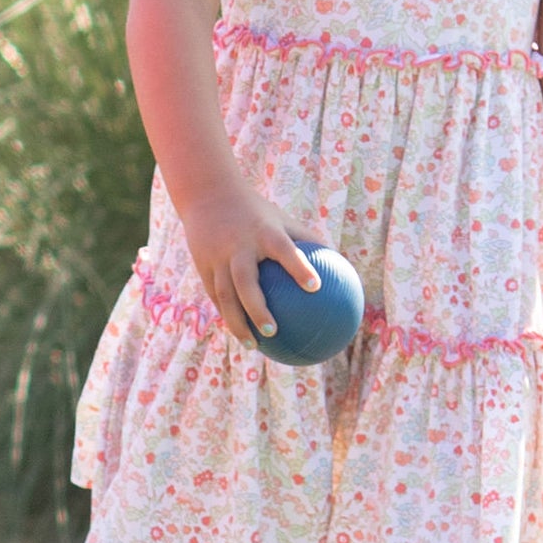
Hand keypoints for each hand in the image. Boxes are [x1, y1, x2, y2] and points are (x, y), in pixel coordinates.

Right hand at [179, 186, 324, 346]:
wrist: (206, 196)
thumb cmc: (255, 211)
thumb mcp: (281, 219)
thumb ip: (306, 239)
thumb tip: (338, 264)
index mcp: (263, 232)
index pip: (283, 250)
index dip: (298, 267)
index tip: (316, 287)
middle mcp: (238, 246)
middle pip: (244, 282)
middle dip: (257, 308)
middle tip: (273, 332)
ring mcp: (217, 257)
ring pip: (225, 295)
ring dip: (237, 323)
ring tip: (253, 346)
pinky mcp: (203, 266)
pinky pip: (215, 296)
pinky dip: (227, 315)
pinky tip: (240, 333)